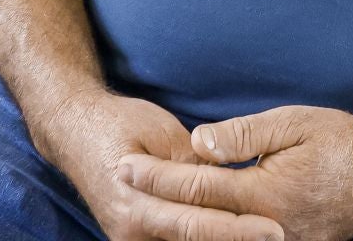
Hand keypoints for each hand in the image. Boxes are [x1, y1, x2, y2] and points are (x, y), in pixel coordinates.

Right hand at [37, 90, 282, 240]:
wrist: (74, 132)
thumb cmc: (119, 123)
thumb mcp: (161, 133)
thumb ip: (193, 164)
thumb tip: (228, 183)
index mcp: (135, 204)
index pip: (196, 224)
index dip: (237, 229)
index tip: (274, 228)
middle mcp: (129, 232)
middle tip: (278, 236)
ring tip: (259, 237)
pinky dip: (202, 238)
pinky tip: (231, 233)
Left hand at [119, 105, 352, 240]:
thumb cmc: (343, 141)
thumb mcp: (294, 123)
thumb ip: (244, 136)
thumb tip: (198, 143)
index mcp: (268, 195)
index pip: (199, 188)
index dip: (159, 176)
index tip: (125, 163)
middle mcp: (271, 229)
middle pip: (198, 222)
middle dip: (155, 203)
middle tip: (119, 181)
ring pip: (215, 240)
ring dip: (176, 224)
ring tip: (140, 202)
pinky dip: (209, 234)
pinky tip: (185, 223)